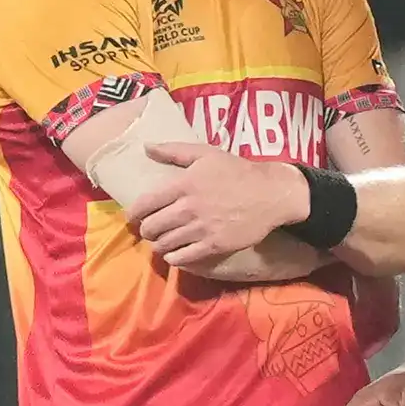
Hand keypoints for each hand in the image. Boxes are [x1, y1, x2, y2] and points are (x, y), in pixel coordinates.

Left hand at [131, 143, 306, 266]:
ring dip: (159, 244)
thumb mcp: (206, 153)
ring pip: (164, 245)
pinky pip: (182, 258)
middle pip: (152, 228)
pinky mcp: (214, 246)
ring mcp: (201, 229)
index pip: (145, 204)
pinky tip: (176, 253)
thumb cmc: (236, 171)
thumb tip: (146, 147)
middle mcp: (189, 208)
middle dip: (146, 230)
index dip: (134, 213)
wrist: (270, 193)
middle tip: (150, 229)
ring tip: (162, 241)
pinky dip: (173, 258)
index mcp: (184, 184)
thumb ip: (173, 151)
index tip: (134, 216)